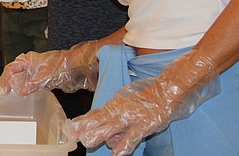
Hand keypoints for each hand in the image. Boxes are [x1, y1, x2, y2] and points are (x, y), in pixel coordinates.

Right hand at [0, 40, 99, 97]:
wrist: (78, 66)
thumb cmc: (62, 65)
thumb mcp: (44, 75)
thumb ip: (31, 83)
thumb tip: (19, 91)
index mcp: (27, 60)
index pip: (10, 70)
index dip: (4, 81)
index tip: (1, 93)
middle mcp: (29, 65)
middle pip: (13, 74)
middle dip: (7, 84)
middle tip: (2, 96)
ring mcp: (36, 72)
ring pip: (21, 80)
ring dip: (15, 88)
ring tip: (10, 98)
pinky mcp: (43, 79)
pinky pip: (29, 85)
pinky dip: (25, 91)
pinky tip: (25, 98)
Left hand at [68, 49, 217, 155]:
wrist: (168, 89)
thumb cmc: (148, 97)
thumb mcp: (128, 104)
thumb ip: (118, 121)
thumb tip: (109, 139)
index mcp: (116, 104)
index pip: (96, 114)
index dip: (83, 122)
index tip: (70, 128)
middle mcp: (121, 110)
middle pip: (100, 120)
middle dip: (86, 128)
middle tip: (73, 135)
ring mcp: (133, 117)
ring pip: (113, 127)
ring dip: (100, 134)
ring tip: (88, 142)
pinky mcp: (145, 124)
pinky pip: (133, 136)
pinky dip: (125, 144)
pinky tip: (117, 153)